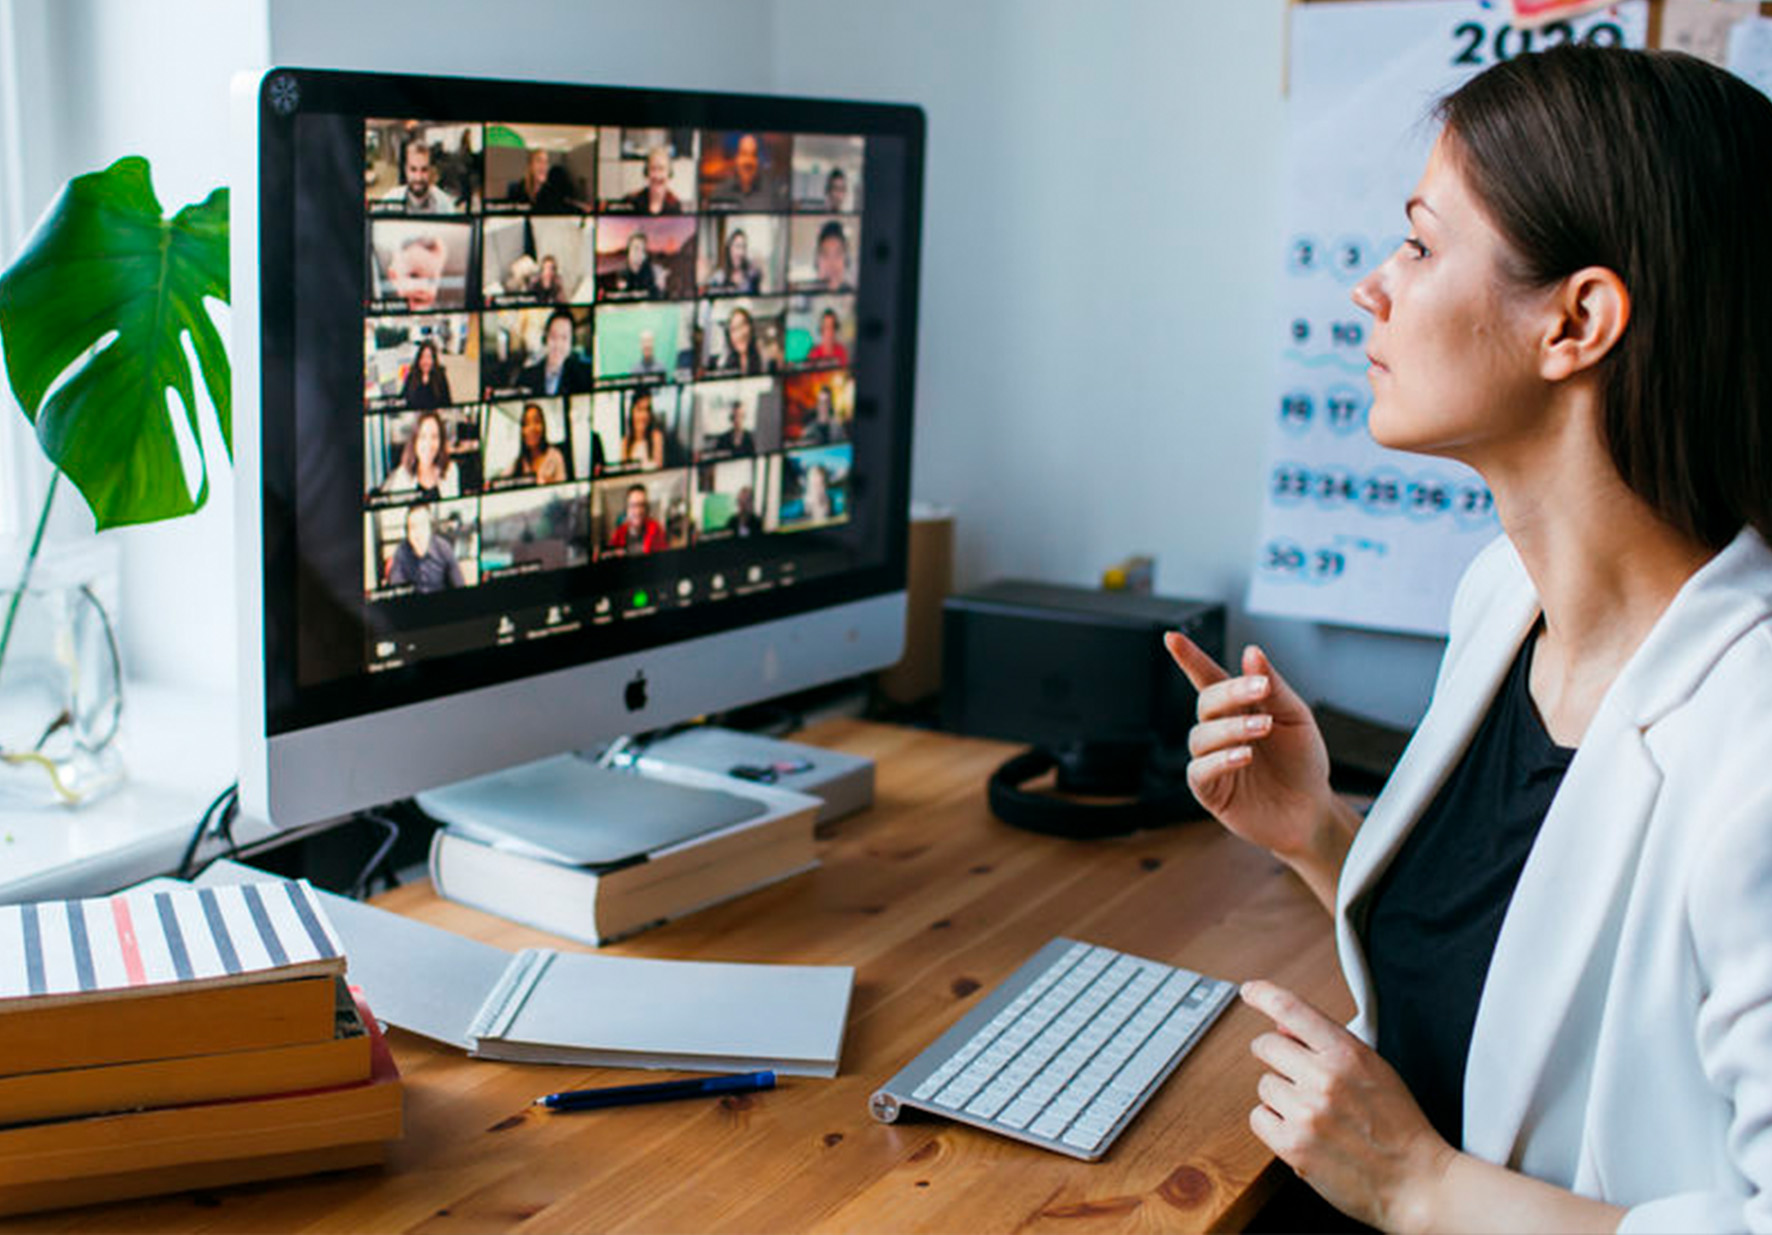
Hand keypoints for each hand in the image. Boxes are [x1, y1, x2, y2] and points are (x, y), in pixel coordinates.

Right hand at [1164, 634, 1338, 863]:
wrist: (1311, 809)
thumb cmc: (1302, 762)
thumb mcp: (1295, 717)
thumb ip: (1272, 686)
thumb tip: (1251, 652)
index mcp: (1239, 707)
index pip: (1208, 677)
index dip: (1189, 658)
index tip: (1173, 638)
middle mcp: (1221, 731)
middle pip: (1206, 702)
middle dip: (1230, 693)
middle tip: (1260, 690)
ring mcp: (1213, 759)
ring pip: (1201, 736)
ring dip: (1230, 729)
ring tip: (1262, 730)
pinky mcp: (1211, 790)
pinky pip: (1200, 771)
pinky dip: (1219, 761)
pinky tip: (1242, 757)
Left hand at [1242, 979, 1454, 1233]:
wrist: (1416, 1182)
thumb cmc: (1399, 1127)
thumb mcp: (1375, 1070)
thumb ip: (1330, 1044)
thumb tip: (1283, 1027)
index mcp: (1348, 1054)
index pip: (1292, 1009)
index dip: (1264, 995)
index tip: (1250, 991)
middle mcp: (1324, 1079)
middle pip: (1266, 1046)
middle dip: (1274, 1056)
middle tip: (1293, 1073)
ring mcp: (1306, 1112)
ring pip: (1264, 1085)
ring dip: (1280, 1096)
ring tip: (1312, 1112)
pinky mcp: (1293, 1146)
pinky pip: (1259, 1118)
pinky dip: (1274, 1124)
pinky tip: (1300, 1131)